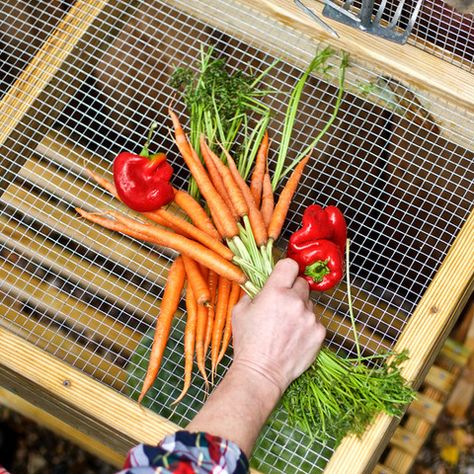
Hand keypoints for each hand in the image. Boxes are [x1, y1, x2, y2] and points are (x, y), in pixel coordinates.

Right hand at [231, 258, 325, 393]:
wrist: (261, 372)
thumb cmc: (248, 343)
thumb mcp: (240, 311)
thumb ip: (252, 293)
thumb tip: (260, 286)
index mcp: (275, 291)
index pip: (290, 265)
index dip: (286, 270)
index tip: (283, 276)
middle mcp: (295, 301)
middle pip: (302, 283)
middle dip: (293, 291)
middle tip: (282, 305)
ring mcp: (310, 317)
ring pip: (309, 303)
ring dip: (300, 309)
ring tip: (287, 326)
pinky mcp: (319, 332)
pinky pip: (316, 321)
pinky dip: (307, 326)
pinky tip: (295, 337)